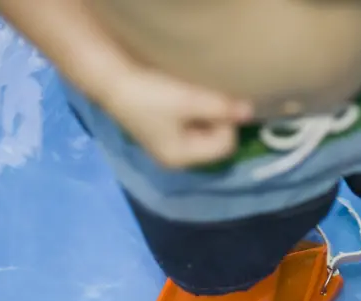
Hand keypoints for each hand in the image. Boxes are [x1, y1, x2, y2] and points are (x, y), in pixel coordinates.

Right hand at [101, 66, 254, 168]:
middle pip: (215, 142)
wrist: (111, 80)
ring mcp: (167, 146)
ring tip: (195, 96)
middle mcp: (175, 158)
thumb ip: (221, 107)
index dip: (227, 123)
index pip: (225, 146)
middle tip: (208, 97)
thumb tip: (250, 111)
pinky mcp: (161, 132)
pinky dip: (193, 113)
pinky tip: (184, 98)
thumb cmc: (149, 94)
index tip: (218, 101)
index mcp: (181, 157)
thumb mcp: (188, 100)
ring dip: (206, 115)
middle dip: (217, 120)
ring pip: (204, 133)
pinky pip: (190, 127)